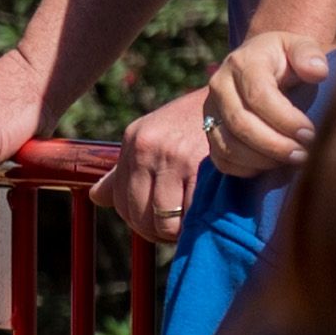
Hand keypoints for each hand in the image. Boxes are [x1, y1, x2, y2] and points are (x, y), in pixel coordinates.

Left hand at [108, 92, 210, 245]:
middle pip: (141, 217)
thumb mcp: (154, 136)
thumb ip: (125, 168)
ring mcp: (175, 158)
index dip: (137, 220)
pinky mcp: (202, 168)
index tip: (155, 223)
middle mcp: (148, 149)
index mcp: (134, 142)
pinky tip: (207, 217)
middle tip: (175, 229)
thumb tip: (96, 197)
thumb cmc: (194, 123)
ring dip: (179, 233)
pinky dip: (199, 225)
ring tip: (191, 225)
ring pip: (166, 224)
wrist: (239, 100)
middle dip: (157, 231)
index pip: (120, 201)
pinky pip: (193, 217)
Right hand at [204, 29, 326, 178]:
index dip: (285, 119)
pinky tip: (271, 165)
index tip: (311, 133)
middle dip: (276, 145)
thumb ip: (310, 54)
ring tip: (291, 161)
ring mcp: (210, 111)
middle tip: (304, 155)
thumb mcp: (300, 47)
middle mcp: (219, 86)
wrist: (260, 64)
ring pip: (228, 146)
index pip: (259, 96)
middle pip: (241, 124)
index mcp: (242, 63)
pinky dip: (246, 169)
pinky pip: (221, 159)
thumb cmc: (285, 60)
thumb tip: (318, 72)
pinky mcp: (209, 131)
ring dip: (262, 160)